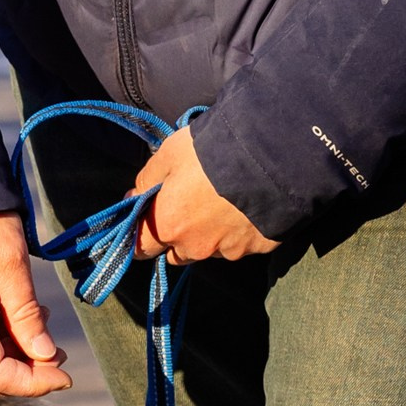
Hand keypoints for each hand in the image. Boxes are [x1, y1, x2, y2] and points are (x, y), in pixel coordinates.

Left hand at [130, 128, 276, 263]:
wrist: (270, 156)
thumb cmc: (212, 153)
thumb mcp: (170, 154)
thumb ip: (147, 179)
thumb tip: (134, 196)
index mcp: (169, 226)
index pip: (140, 248)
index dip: (141, 234)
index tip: (148, 218)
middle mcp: (196, 247)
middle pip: (177, 253)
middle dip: (179, 234)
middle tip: (191, 203)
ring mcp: (229, 250)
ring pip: (210, 249)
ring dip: (211, 234)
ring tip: (224, 202)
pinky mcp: (257, 248)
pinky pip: (242, 244)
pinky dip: (241, 230)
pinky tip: (248, 206)